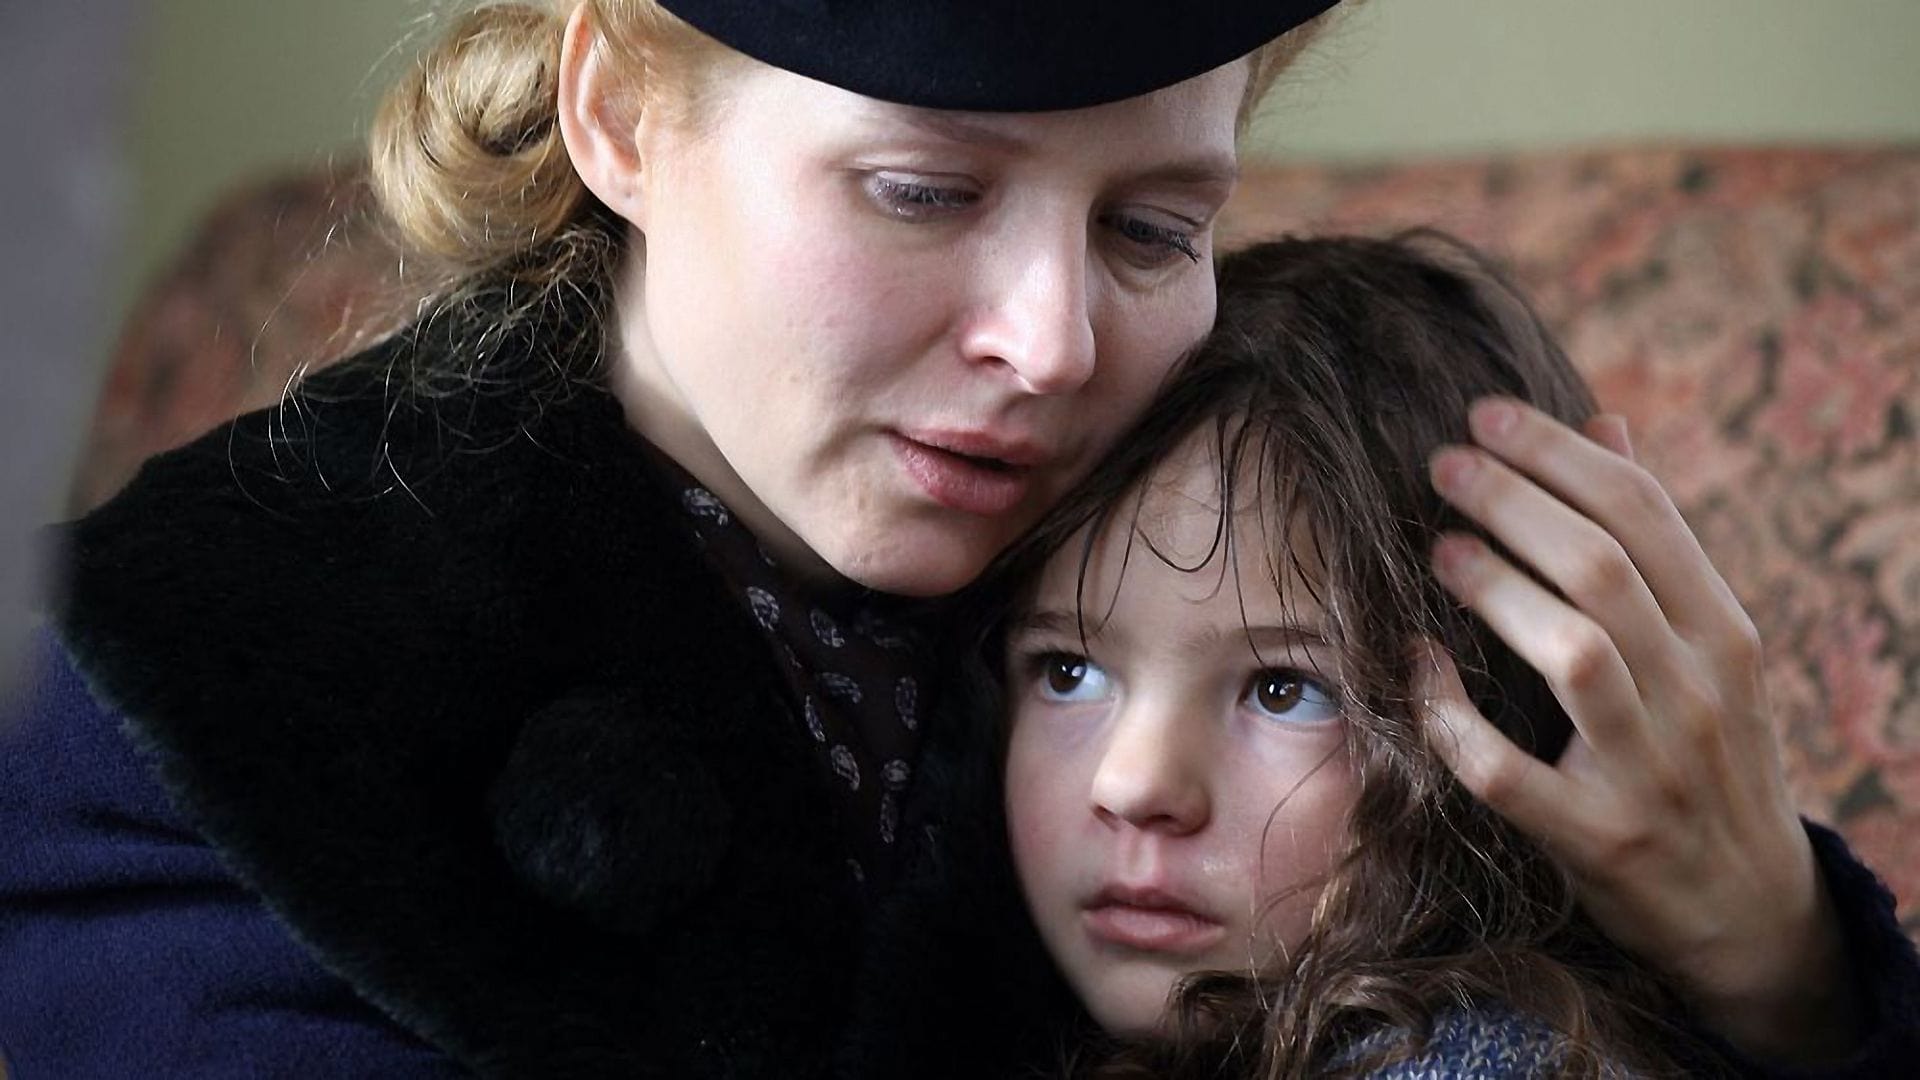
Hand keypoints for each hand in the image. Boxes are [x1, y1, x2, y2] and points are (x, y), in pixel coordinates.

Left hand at [1415, 397, 1856, 1062]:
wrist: (1749, 911)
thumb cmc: (1710, 751)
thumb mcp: (1711, 647)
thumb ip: (1656, 541)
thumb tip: (1605, 422)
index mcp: (1724, 633)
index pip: (1644, 514)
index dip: (1559, 454)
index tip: (1487, 415)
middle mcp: (1697, 692)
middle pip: (1603, 569)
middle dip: (1514, 503)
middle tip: (1443, 464)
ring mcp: (1648, 769)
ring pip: (1572, 654)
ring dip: (1496, 590)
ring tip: (1439, 548)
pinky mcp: (1594, 838)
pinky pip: (1506, 770)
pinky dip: (1451, 716)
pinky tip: (1416, 666)